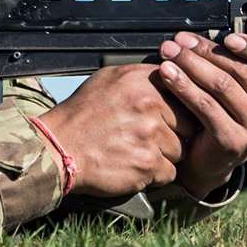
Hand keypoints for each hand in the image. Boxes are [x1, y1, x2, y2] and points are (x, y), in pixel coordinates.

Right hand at [36, 65, 183, 196]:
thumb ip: (143, 75)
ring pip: (180, 150)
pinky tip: (136, 166)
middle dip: (174, 133)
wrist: (58, 148)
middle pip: (188, 123)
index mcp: (142, 81)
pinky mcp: (147, 164)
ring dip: (164, 155)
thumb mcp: (108, 79)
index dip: (179, 107)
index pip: (184, 92)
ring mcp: (150, 136)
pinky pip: (169, 172)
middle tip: (149, 137)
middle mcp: (149, 105)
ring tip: (138, 151)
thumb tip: (170, 72)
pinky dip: (156, 174)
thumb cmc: (82, 114)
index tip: (170, 116)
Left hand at [154, 32, 246, 198]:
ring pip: (222, 86)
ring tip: (170, 53)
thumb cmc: (225, 114)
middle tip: (181, 40)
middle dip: (208, 51)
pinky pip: (206, 106)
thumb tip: (201, 36)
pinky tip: (168, 75)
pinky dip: (183, 86)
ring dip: (191, 64)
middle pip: (243, 71)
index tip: (229, 37)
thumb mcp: (240, 89)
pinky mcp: (234, 142)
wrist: (210, 160)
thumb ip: (235, 63)